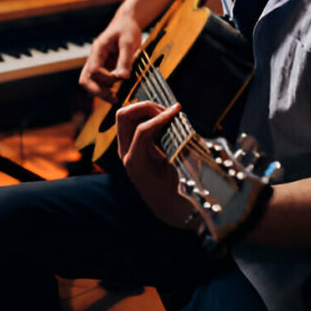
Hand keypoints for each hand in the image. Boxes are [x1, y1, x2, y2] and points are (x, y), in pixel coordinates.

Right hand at [79, 14, 141, 102]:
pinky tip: (117, 92)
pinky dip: (105, 89)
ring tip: (116, 98)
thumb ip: (125, 60)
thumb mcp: (128, 42)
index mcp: (98, 50)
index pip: (94, 70)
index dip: (106, 78)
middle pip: (85, 80)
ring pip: (90, 83)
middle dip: (97, 91)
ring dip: (100, 92)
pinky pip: (99, 82)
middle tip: (113, 98)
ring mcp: (97, 63)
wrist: (127, 22)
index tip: (121, 79)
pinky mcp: (103, 67)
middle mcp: (94, 58)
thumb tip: (123, 77)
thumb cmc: (127, 29)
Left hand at [116, 101, 192, 225]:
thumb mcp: (180, 171)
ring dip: (146, 109)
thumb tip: (185, 126)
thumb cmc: (175, 190)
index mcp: (135, 162)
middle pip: (124, 116)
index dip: (160, 117)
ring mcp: (125, 147)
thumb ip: (180, 149)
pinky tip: (164, 117)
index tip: (177, 110)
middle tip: (169, 110)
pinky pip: (133, 121)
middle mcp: (125, 153)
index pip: (142, 130)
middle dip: (146, 107)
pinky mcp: (130, 144)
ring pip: (127, 116)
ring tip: (168, 112)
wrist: (165, 204)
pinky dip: (147, 115)